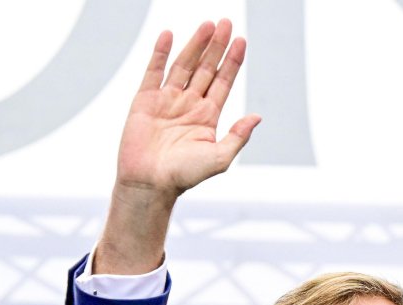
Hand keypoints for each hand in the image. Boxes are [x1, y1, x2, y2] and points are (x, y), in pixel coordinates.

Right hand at [95, 20, 259, 274]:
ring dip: (195, 44)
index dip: (232, 61)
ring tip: (207, 24)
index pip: (224, 82)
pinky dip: (160, 52)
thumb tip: (257, 116)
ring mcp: (167, 100)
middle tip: (226, 22)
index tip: (241, 40)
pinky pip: (154, 71)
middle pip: (206, 68)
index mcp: (208, 116)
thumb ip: (238, 137)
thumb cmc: (185, 176)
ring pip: (184, 65)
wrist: (150, 184)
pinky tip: (169, 35)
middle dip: (216, 46)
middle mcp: (189, 104)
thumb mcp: (219, 158)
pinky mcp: (145, 99)